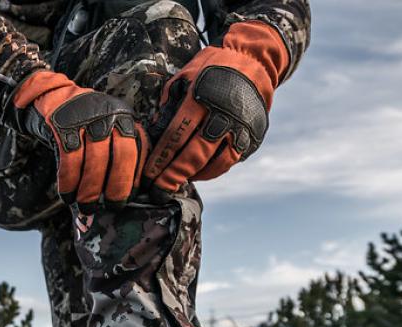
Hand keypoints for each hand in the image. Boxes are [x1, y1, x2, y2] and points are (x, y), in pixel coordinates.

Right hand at [13, 71, 148, 212]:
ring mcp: (86, 117)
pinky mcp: (62, 124)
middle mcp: (110, 114)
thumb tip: (122, 194)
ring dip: (90, 189)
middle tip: (112, 206)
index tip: (129, 199)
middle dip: (118, 185)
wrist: (48, 97)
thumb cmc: (80, 125)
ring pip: (95, 160)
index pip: (139, 149)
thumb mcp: (104, 129)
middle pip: (122, 154)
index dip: (136, 177)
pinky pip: (69, 159)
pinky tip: (67, 195)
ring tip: (86, 207)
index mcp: (124, 117)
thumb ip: (115, 153)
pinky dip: (69, 181)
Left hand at [144, 21, 288, 191]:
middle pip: (195, 154)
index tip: (148, 174)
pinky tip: (197, 174)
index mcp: (201, 97)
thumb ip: (168, 104)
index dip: (161, 158)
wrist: (253, 59)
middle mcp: (223, 114)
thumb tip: (153, 133)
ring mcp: (241, 126)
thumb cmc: (210, 68)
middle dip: (174, 176)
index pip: (176, 135)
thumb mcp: (184, 76)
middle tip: (158, 191)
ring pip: (215, 162)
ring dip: (194, 176)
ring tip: (176, 183)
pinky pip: (230, 160)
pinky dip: (212, 171)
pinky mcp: (252, 134)